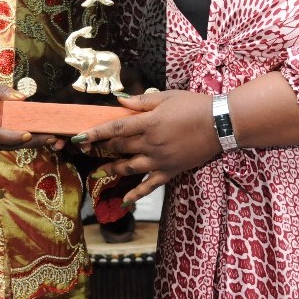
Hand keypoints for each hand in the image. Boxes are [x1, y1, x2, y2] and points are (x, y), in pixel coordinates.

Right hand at [0, 80, 58, 153]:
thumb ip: (1, 91)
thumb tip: (23, 97)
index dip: (13, 136)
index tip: (28, 133)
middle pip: (10, 145)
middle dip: (33, 142)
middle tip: (54, 138)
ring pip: (11, 147)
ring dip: (32, 144)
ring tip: (54, 139)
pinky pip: (9, 146)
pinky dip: (24, 143)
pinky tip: (41, 139)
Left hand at [74, 90, 220, 204]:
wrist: (219, 124)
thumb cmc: (193, 105)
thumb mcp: (166, 97)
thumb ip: (141, 101)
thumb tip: (119, 101)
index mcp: (149, 123)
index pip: (115, 128)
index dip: (95, 133)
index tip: (79, 137)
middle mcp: (151, 143)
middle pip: (120, 147)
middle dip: (103, 147)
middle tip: (89, 149)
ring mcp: (160, 160)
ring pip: (129, 167)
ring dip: (112, 170)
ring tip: (98, 171)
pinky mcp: (170, 171)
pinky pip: (150, 186)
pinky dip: (136, 195)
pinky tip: (124, 201)